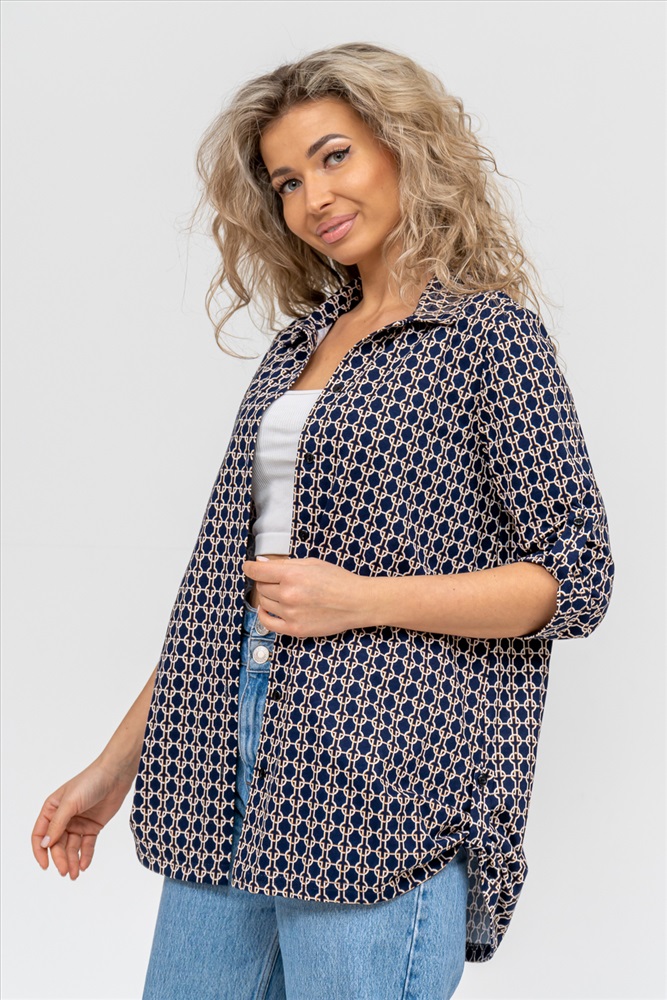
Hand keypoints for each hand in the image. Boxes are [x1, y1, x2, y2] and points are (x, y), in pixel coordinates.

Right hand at [31, 758, 135, 879]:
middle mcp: (63, 818)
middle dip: (60, 859)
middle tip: (64, 872)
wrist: (116, 774)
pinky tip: (85, 865)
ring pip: (71, 847)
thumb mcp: (70, 803)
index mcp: (52, 809)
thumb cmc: (90, 781)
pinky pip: (87, 845)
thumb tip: (45, 844)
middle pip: (57, 844)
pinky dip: (85, 856)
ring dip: (72, 861)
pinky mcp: (93, 827)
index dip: (40, 851)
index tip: (45, 866)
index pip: (40, 834)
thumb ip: (57, 824)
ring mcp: (78, 823)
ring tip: (74, 874)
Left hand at [242, 556, 368, 636]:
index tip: (248, 567)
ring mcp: (290, 613)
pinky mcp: (294, 629)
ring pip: (263, 603)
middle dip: (266, 581)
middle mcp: (288, 595)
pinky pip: (267, 623)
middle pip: (261, 587)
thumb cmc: (337, 581)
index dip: (249, 568)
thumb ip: (284, 564)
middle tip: (278, 580)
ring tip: (282, 593)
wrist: (356, 602)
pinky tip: (267, 609)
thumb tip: (261, 564)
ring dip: (268, 597)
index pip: (258, 571)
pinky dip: (263, 615)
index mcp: (292, 575)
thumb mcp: (312, 563)